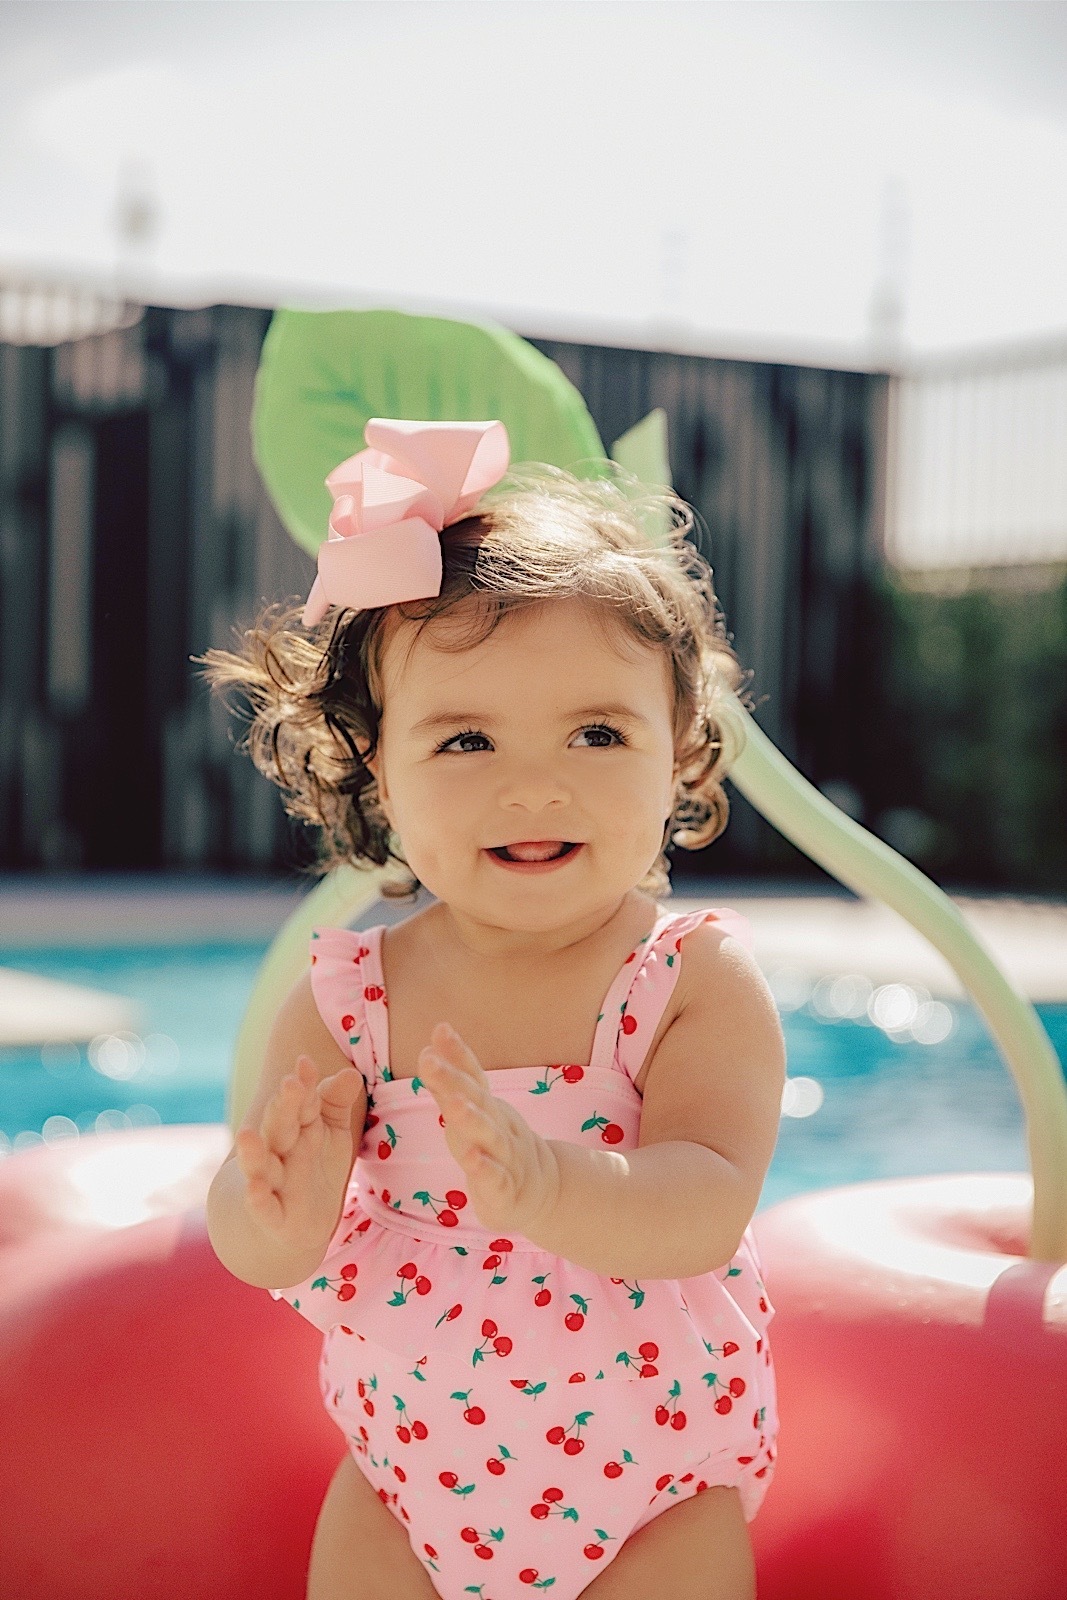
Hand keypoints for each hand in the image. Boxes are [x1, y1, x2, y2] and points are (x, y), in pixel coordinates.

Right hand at [234, 1056, 365, 1253]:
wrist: (292, 1220)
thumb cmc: (312, 1166)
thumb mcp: (331, 1132)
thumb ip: (336, 1102)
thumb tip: (350, 1073)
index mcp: (298, 1128)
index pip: (301, 1103)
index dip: (304, 1085)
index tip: (305, 1063)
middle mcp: (281, 1151)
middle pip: (280, 1126)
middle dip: (284, 1107)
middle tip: (289, 1084)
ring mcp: (274, 1183)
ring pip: (261, 1165)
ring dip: (254, 1152)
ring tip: (246, 1133)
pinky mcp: (274, 1217)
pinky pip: (263, 1208)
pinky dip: (257, 1199)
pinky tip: (253, 1188)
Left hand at [419, 1023, 560, 1237]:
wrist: (542, 1190)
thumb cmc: (494, 1147)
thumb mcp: (473, 1114)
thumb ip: (450, 1085)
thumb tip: (428, 1048)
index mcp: (488, 1108)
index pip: (473, 1076)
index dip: (457, 1054)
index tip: (440, 1029)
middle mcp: (499, 1127)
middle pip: (477, 1100)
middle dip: (453, 1080)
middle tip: (429, 1061)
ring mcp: (505, 1158)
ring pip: (489, 1137)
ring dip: (472, 1120)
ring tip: (454, 1105)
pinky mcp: (504, 1192)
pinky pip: (495, 1179)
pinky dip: (485, 1169)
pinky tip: (472, 1159)